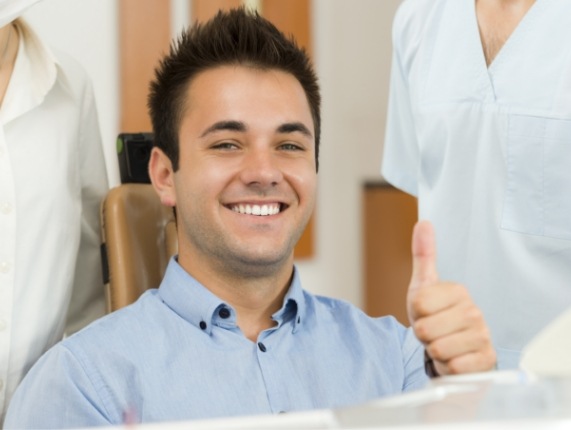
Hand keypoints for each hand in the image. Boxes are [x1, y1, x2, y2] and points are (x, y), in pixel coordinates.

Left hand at [407, 220, 495, 374]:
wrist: (456, 348)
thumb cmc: (437, 315)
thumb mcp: (424, 286)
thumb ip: (423, 255)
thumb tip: (423, 223)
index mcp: (458, 291)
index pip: (417, 304)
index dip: (415, 313)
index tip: (426, 313)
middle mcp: (474, 312)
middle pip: (424, 329)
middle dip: (423, 334)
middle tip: (434, 331)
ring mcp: (482, 336)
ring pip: (437, 349)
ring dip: (435, 351)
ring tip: (443, 343)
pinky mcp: (485, 361)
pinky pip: (452, 367)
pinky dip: (447, 367)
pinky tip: (455, 357)